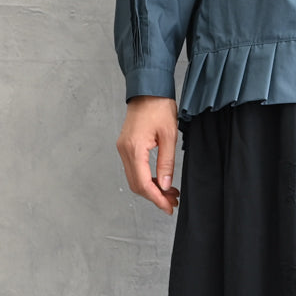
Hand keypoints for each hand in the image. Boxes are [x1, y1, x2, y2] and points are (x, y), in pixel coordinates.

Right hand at [116, 96, 179, 214]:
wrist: (148, 88)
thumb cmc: (159, 106)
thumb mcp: (169, 136)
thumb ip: (166, 163)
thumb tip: (166, 185)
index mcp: (134, 149)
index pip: (143, 184)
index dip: (157, 199)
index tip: (168, 208)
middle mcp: (124, 151)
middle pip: (137, 185)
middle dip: (155, 196)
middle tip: (172, 202)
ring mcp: (123, 149)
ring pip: (135, 179)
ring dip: (152, 189)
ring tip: (170, 193)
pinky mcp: (126, 146)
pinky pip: (135, 169)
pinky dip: (147, 178)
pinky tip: (161, 180)